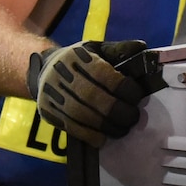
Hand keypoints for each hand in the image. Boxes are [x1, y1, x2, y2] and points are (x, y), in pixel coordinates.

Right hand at [27, 41, 154, 148]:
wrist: (44, 69)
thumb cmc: (79, 60)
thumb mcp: (96, 49)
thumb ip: (119, 50)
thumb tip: (142, 47)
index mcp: (77, 57)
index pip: (102, 74)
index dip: (123, 88)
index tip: (137, 96)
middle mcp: (62, 75)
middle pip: (92, 97)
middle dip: (118, 111)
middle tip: (133, 117)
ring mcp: (53, 94)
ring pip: (82, 114)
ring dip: (106, 126)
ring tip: (122, 129)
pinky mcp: (49, 112)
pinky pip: (71, 127)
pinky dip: (90, 135)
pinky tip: (104, 138)